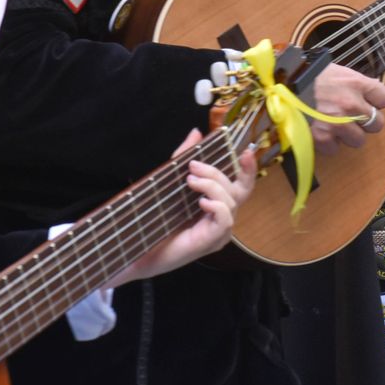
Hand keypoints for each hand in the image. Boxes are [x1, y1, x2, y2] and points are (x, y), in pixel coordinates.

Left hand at [112, 129, 256, 284]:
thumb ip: (184, 157)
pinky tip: (201, 202)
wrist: (136, 251)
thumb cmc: (155, 220)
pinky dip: (217, 206)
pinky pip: (225, 220)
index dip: (248, 169)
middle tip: (193, 166)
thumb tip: (197, 132)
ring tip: (189, 182)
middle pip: (237, 190)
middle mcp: (223, 218)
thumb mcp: (171, 182)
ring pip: (231, 202)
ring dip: (212, 186)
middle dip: (217, 173)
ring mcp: (218, 232)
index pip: (242, 186)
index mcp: (217, 205)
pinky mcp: (210, 242)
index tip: (246, 151)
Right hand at [309, 65, 384, 154]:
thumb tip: (366, 92)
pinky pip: (335, 149)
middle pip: (377, 123)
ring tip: (333, 126)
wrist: (275, 86)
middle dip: (365, 123)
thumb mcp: (332, 71)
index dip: (376, 102)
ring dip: (348, 136)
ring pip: (359, 140)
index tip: (369, 103)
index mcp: (355, 83)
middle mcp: (351, 104)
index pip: (384, 98)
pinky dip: (328, 144)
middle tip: (352, 119)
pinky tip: (319, 132)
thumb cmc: (303, 76)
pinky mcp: (323, 138)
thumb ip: (351, 83)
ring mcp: (338, 123)